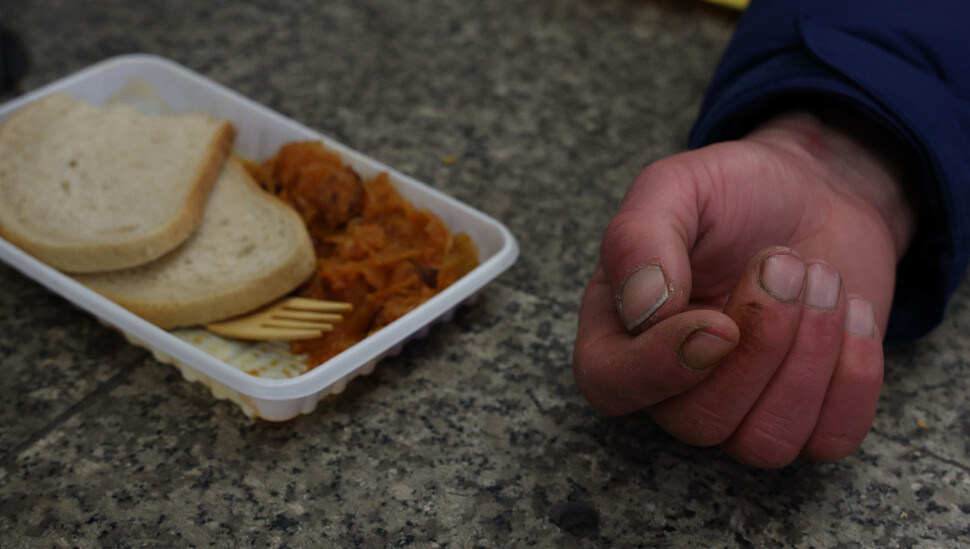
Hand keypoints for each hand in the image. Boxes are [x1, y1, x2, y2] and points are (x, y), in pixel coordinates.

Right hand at [573, 109, 915, 467]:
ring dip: (810, 357)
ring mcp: (740, 409)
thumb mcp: (676, 187)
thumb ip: (639, 237)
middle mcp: (671, 383)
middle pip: (697, 421)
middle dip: (761, 344)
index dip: (661, 368)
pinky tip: (850, 312)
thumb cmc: (734, 191)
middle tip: (785, 263)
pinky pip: (829, 441)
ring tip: (820, 277)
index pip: (611, 385)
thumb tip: (639, 309)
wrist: (818, 192)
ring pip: (763, 443)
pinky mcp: (808, 417)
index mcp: (619, 328)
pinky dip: (855, 375)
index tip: (719, 323)